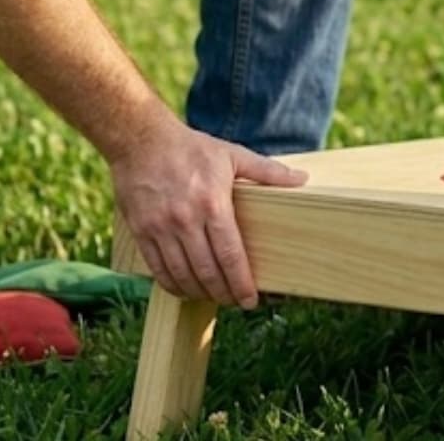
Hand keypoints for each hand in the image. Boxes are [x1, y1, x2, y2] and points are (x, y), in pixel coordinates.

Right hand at [109, 119, 307, 307]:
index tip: (251, 300)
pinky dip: (173, 285)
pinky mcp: (141, 231)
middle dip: (224, 293)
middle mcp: (186, 220)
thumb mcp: (233, 155)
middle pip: (207, 271)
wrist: (141, 140)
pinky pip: (157, 269)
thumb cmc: (191, 148)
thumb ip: (267, 171)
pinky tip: (185, 289)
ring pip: (182, 275)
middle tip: (236, 302)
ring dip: (200, 293)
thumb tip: (302, 180)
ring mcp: (160, 228)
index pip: (230, 255)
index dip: (241, 283)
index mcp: (213, 203)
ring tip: (214, 297)